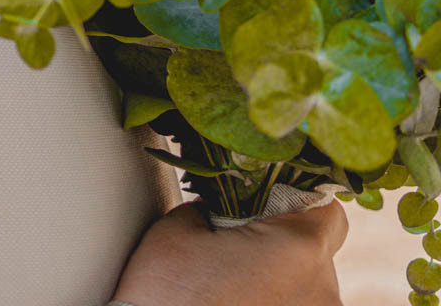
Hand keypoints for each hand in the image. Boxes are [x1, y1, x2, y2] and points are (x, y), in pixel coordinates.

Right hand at [109, 199, 345, 305]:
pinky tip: (235, 304)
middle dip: (280, 242)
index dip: (296, 200)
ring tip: (229, 286)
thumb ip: (220, 207)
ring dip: (277, 280)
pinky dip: (271, 303)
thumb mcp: (181, 224)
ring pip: (305, 286)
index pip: (326, 209)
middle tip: (234, 244)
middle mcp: (323, 290)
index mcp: (300, 247)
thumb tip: (230, 210)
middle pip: (315, 250)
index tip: (263, 203)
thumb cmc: (167, 295)